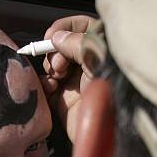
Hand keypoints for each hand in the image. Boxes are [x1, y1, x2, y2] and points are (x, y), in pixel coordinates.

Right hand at [42, 15, 97, 142]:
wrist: (109, 130)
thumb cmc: (112, 92)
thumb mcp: (98, 57)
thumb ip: (77, 42)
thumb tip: (57, 37)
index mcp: (103, 50)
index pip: (81, 26)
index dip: (64, 27)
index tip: (53, 35)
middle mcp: (89, 64)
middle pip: (63, 44)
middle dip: (55, 49)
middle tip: (59, 63)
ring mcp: (76, 82)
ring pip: (53, 63)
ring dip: (49, 65)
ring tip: (56, 75)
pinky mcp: (64, 101)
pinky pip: (47, 86)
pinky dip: (44, 83)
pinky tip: (50, 87)